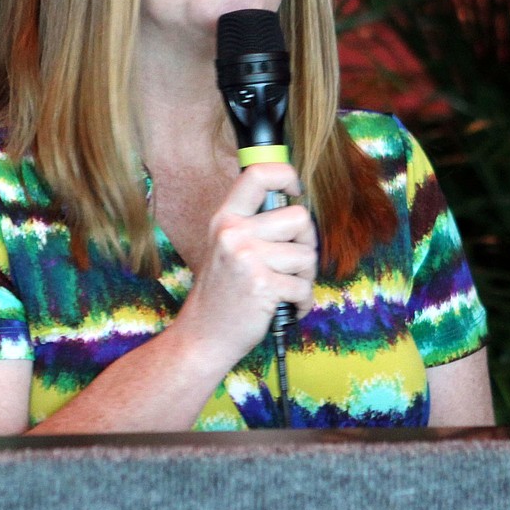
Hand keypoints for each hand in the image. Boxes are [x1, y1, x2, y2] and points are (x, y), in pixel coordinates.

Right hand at [175, 161, 317, 369]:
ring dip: (305, 277)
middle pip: (299, 217)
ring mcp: (247, 258)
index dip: (285, 175)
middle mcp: (234, 232)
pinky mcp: (262, 286)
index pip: (258, 174)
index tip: (295, 192)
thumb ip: (253, 223)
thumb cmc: (223, 292)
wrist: (203, 336)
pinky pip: (304, 287)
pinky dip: (302, 302)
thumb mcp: (226, 245)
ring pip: (307, 255)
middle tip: (293, 262)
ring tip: (284, 288)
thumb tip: (294, 201)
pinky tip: (285, 307)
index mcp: (226, 217)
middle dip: (306, 242)